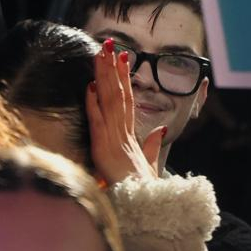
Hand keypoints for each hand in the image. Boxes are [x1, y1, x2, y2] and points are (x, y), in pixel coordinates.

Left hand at [86, 39, 165, 184]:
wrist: (147, 206)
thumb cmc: (145, 190)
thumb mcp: (149, 166)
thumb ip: (153, 147)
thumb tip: (161, 131)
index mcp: (132, 136)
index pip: (128, 100)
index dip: (125, 78)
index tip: (122, 57)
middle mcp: (124, 133)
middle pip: (119, 94)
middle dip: (113, 68)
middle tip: (109, 44)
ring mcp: (114, 139)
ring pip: (110, 101)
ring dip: (104, 76)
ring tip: (101, 54)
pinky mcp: (104, 148)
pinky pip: (98, 121)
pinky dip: (93, 104)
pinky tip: (89, 86)